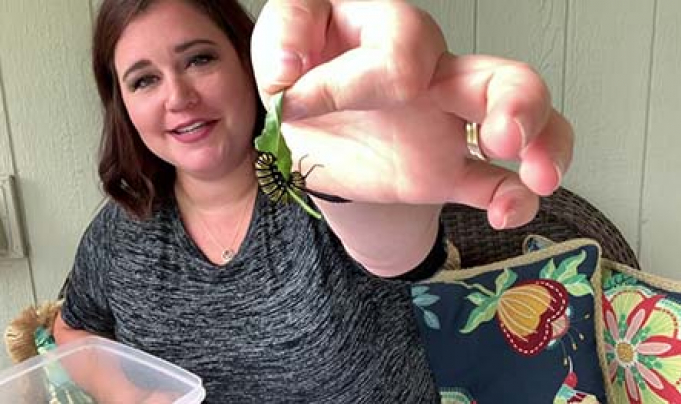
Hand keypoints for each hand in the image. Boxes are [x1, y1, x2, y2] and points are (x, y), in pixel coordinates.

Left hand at [251, 0, 572, 228]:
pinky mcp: (447, 167)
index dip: (350, 83)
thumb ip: (284, 40)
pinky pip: (495, 182)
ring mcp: (447, 122)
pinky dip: (511, 198)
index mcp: (391, 33)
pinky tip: (509, 212)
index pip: (400, 49)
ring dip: (540, 143)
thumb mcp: (279, 50)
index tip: (296, 104)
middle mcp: (432, 73)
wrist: (309, 133)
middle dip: (515, 103)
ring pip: (519, 124)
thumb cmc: (301, 80)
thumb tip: (289, 73)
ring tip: (537, 174)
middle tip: (504, 136)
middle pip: (498, 75)